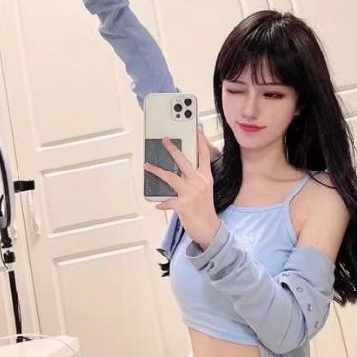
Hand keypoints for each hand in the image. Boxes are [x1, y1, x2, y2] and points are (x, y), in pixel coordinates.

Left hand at [144, 128, 220, 248]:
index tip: (197, 128)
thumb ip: (195, 178)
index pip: (203, 155)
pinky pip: (167, 200)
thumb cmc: (204, 209)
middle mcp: (199, 182)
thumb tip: (177, 170)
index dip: (200, 140)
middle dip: (172, 148)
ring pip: (170, 176)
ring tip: (147, 165)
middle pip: (184, 160)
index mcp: (206, 177)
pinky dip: (161, 203)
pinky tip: (157, 204)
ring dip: (156, 170)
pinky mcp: (182, 204)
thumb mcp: (205, 190)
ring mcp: (190, 193)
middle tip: (164, 139)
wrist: (209, 228)